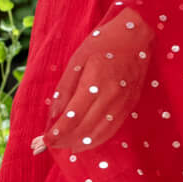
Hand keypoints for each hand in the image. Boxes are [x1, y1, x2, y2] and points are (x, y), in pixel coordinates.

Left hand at [35, 8, 154, 155]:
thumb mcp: (77, 60)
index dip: (57, 132)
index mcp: (95, 82)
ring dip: (80, 143)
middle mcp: (111, 96)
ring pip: (99, 133)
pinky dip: (96, 139)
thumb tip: (53, 115)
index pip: (73, 117)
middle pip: (84, 129)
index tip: (45, 139)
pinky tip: (84, 141)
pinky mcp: (130, 105)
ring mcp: (123, 103)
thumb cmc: (103, 43)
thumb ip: (65, 89)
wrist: (137, 36)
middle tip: (51, 144)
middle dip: (65, 140)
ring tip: (65, 146)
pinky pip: (112, 129)